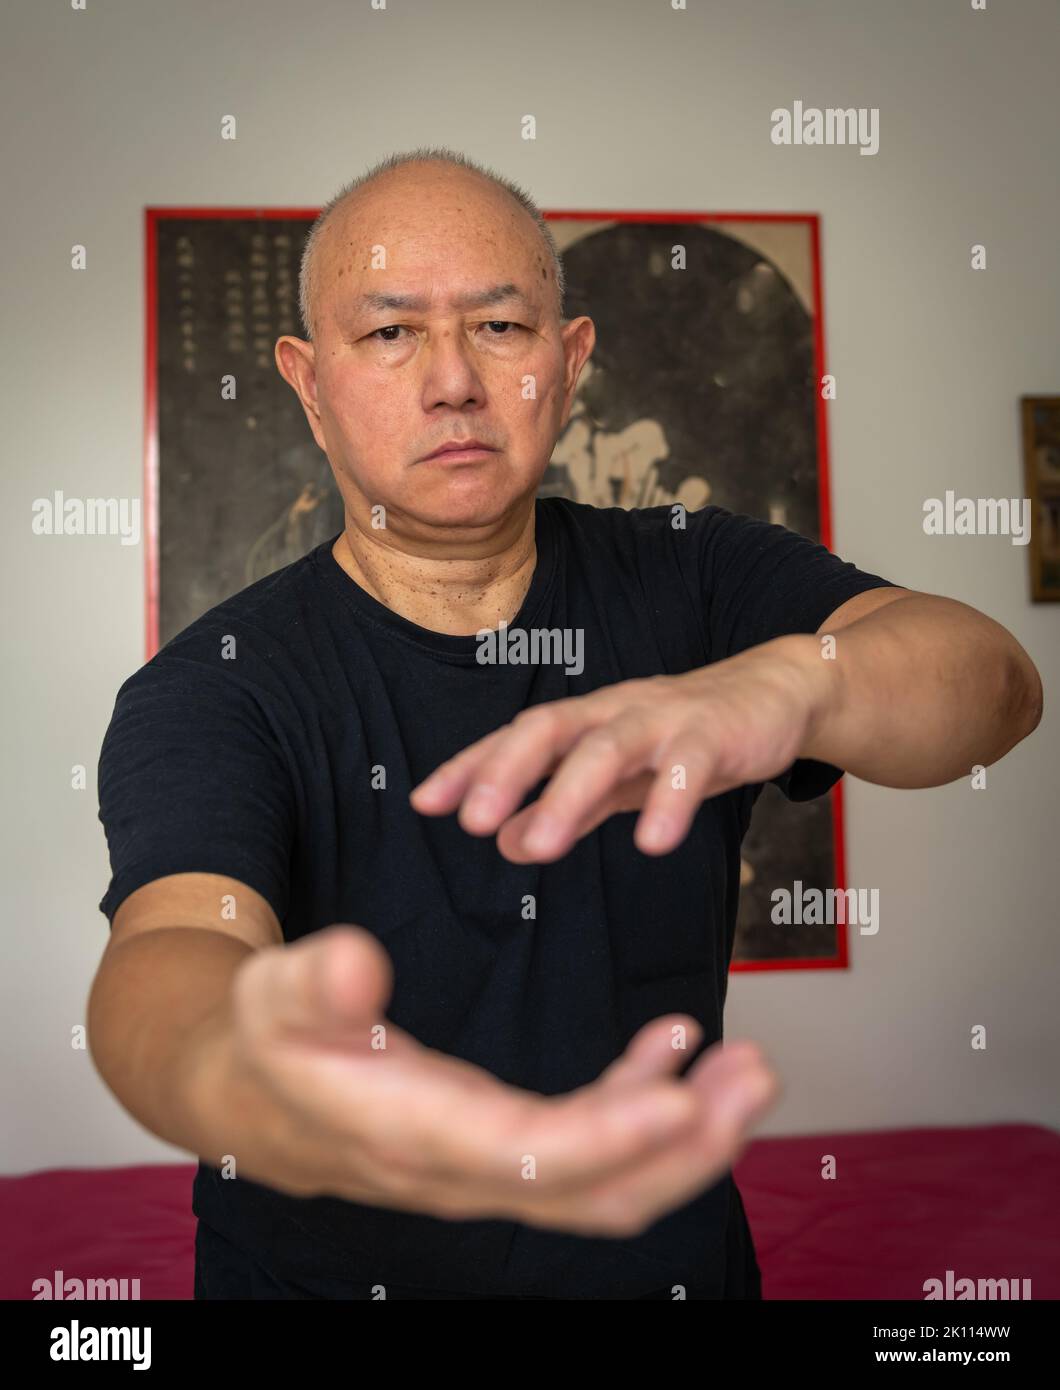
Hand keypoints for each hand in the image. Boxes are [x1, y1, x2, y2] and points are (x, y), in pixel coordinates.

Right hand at [203, 926, 779, 1236]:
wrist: (257, 1095)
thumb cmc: (273, 1044)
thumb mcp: (274, 997)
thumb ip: (313, 982)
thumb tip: (356, 962)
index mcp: (419, 1134)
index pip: (533, 1155)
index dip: (614, 1133)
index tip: (686, 1097)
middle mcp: (469, 1168)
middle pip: (598, 1190)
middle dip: (689, 1147)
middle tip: (755, 1079)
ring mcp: (495, 1165)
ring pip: (611, 1180)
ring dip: (690, 1134)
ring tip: (746, 1068)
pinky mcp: (508, 1143)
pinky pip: (594, 1145)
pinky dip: (646, 1103)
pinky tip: (675, 1047)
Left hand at [410, 635, 827, 860]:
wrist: (775, 694)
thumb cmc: (687, 736)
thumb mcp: (621, 779)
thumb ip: (567, 809)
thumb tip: (503, 841)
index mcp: (586, 722)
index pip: (515, 740)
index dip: (468, 768)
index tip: (423, 803)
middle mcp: (615, 712)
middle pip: (549, 728)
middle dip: (505, 770)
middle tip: (469, 820)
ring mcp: (665, 719)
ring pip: (608, 747)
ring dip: (570, 795)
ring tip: (540, 847)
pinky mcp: (716, 735)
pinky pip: (689, 766)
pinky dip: (669, 801)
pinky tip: (653, 842)